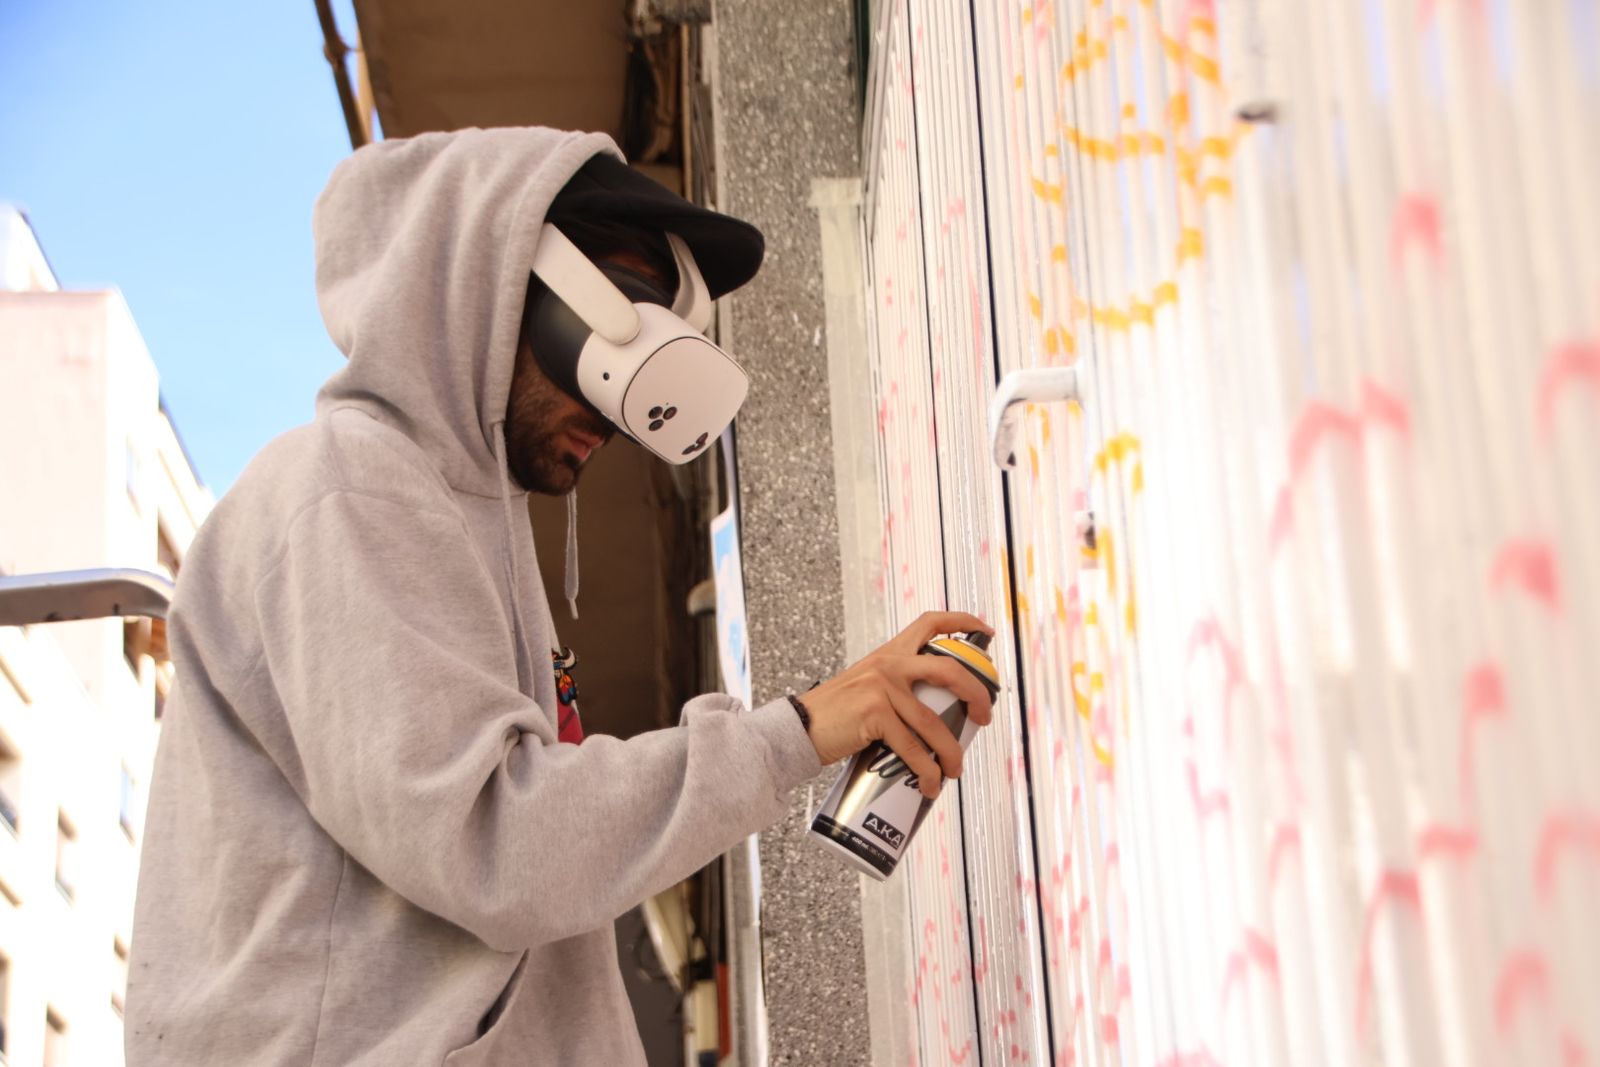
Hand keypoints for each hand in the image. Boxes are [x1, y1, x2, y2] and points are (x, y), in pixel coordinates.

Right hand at [802, 611, 995, 798]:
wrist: (799, 728)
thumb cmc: (836, 714)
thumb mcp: (867, 686)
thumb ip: (897, 688)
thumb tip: (936, 715)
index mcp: (890, 652)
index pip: (931, 623)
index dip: (964, 623)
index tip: (986, 632)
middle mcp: (889, 663)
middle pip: (950, 671)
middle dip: (977, 696)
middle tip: (983, 718)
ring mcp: (882, 688)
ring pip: (934, 723)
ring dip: (951, 753)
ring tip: (954, 770)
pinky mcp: (875, 714)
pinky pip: (913, 748)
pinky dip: (927, 771)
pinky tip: (930, 784)